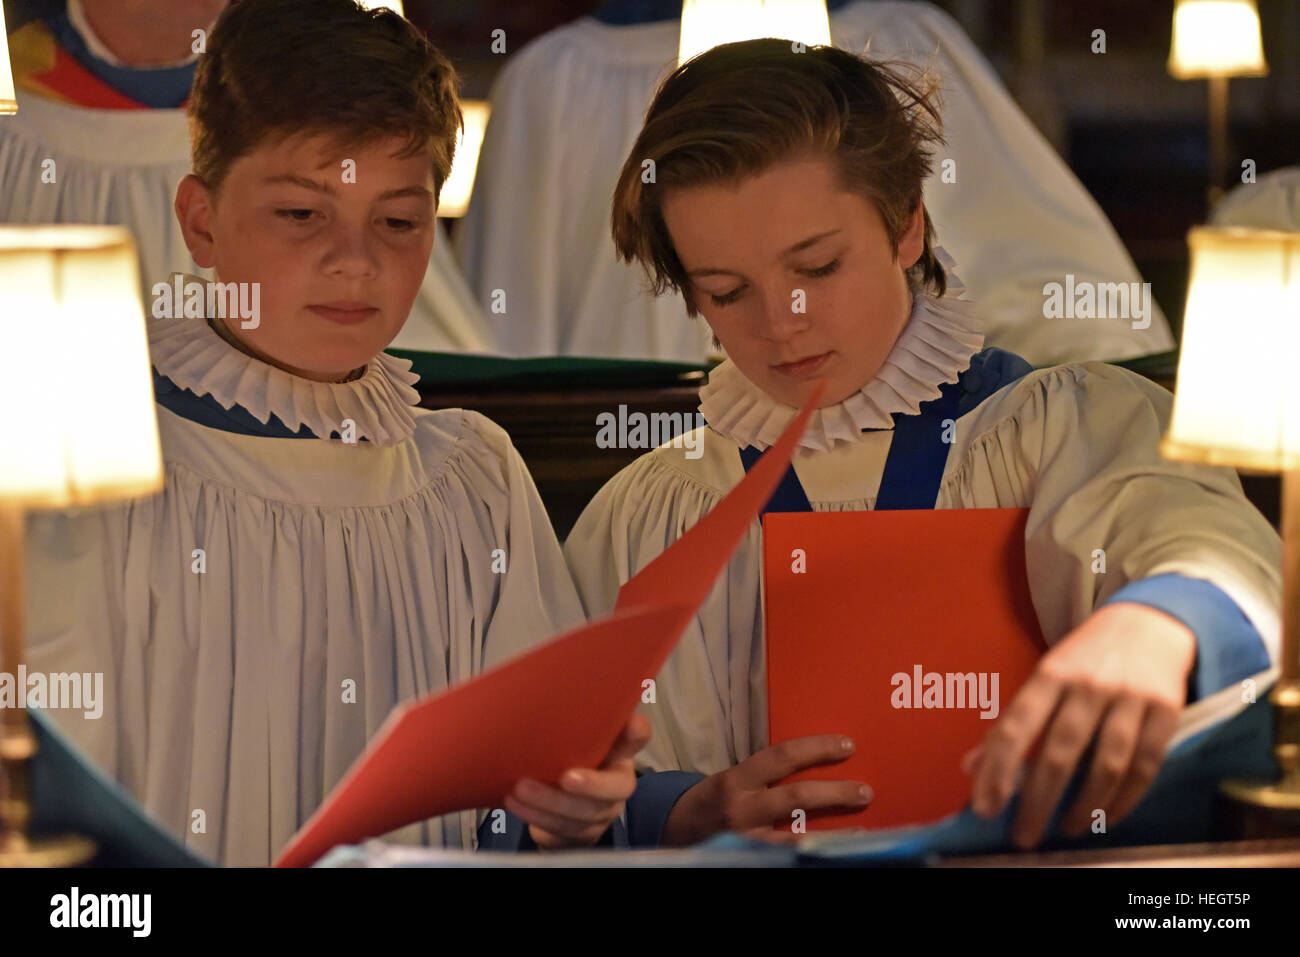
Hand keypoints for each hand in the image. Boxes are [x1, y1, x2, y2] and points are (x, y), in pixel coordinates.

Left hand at [505, 713, 650, 849]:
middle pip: (618, 787)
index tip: (630, 723)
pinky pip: (564, 829)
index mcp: (616, 750)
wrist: (555, 806)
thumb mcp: (565, 738)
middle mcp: (616, 780)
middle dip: (592, 785)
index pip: (637, 737)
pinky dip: (537, 816)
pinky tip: (515, 803)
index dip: (637, 732)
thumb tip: (528, 690)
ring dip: (550, 802)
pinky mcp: (582, 834)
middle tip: (565, 777)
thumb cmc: (560, 759)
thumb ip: (564, 721)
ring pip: (585, 813)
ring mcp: (601, 811)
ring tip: (520, 789)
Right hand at [661, 735, 871, 845]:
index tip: (848, 745)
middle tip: (865, 791)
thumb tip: (811, 764)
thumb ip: (764, 775)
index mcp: (737, 779)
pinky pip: (784, 856)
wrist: (672, 833)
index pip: (783, 756)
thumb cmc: (710, 802)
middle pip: (797, 796)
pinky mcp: (747, 856)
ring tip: (861, 832)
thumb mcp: (731, 779)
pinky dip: (809, 852)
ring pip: (796, 836)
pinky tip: (830, 853)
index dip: (817, 748)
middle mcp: (742, 808)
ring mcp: (747, 839)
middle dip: (836, 792)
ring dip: (833, 834)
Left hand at [965, 602, 1195, 848]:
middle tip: (1023, 835)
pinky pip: (1144, 767)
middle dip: (1038, 801)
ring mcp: (1130, 698)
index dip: (999, 769)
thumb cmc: (1086, 658)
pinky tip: (1105, 817)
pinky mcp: (1166, 711)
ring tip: (1065, 828)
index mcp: (1049, 674)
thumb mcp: (1044, 677)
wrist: (1150, 623)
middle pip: (1060, 752)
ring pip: (1106, 765)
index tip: (986, 807)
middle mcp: (1088, 685)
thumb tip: (971, 768)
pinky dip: (1124, 800)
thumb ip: (1011, 723)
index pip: (1017, 727)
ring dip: (1083, 806)